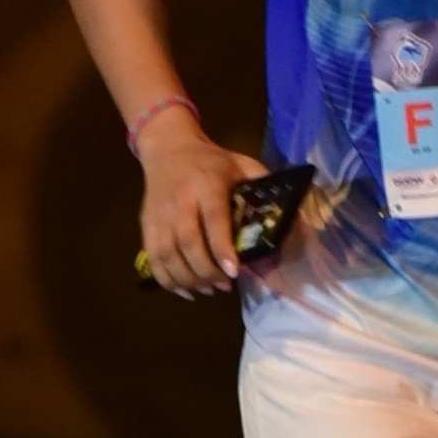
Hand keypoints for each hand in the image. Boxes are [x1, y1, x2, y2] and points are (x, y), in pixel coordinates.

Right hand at [138, 121, 262, 296]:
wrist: (167, 147)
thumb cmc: (211, 161)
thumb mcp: (240, 164)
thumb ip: (262, 183)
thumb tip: (292, 214)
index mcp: (207, 185)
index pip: (213, 221)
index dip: (222, 249)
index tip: (234, 272)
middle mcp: (180, 201)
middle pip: (189, 244)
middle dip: (207, 271)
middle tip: (225, 285)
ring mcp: (159, 214)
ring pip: (168, 255)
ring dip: (189, 279)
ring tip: (209, 289)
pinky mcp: (145, 224)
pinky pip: (152, 258)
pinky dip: (167, 279)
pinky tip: (185, 290)